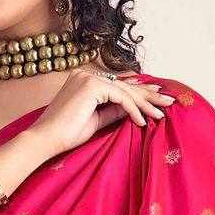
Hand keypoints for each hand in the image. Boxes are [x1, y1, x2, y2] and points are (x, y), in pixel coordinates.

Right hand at [25, 68, 174, 159]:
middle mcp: (86, 75)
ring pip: (125, 91)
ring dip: (145, 104)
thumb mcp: (96, 120)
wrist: (46, 139)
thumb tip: (134, 108)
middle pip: (124, 85)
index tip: (156, 98)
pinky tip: (142, 122)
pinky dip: (133, 110)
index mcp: (84, 80)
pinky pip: (120, 97)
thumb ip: (114, 111)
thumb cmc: (66, 133)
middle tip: (168, 102)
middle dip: (148, 95)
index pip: (118, 85)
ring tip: (161, 114)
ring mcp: (88, 78)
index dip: (138, 92)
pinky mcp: (91, 86)